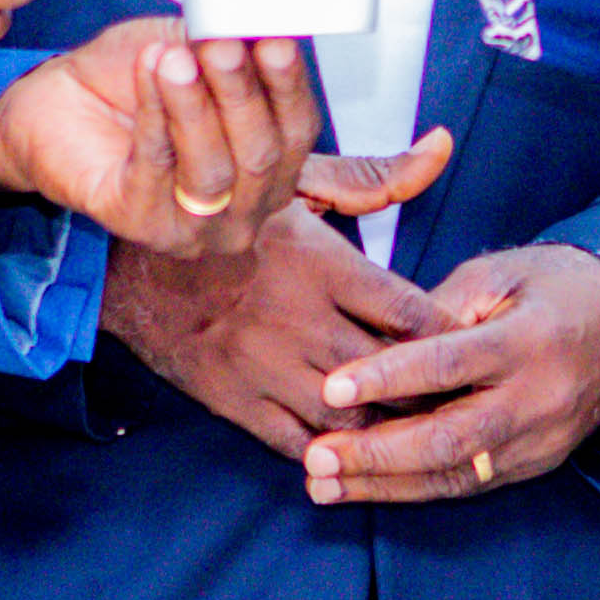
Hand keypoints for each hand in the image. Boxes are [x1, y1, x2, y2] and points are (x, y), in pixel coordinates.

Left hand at [0, 18, 329, 257]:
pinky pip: (154, 169)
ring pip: (211, 171)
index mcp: (270, 164)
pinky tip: (148, 74)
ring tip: (175, 59)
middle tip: (222, 47)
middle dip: (242, 95)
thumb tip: (257, 22)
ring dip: (193, 108)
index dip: (289, 85)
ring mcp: (193, 226)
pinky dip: (153, 116)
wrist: (59, 104)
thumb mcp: (190, 46)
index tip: (275, 41)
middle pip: (261, 155)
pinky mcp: (138, 224)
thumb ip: (225, 41)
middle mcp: (242, 206)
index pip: (297, 130)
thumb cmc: (131, 79)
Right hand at [102, 210, 448, 464]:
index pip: (410, 312)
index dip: (449, 336)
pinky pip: (294, 442)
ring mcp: (264, 364)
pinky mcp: (233, 398)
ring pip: (346, 415)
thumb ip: (374, 177)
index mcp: (321, 263)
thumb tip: (442, 145)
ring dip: (384, 429)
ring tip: (414, 433)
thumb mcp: (296, 182)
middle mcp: (297, 318)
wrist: (131, 262)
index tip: (469, 346)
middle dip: (428, 392)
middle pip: (387, 372)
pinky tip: (352, 454)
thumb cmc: (225, 217)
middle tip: (458, 402)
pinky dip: (329, 454)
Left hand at [299, 242, 599, 506]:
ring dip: (385, 484)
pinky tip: (367, 487)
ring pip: (456, 474)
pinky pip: (470, 482)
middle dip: (376, 453)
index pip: (449, 365)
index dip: (388, 378)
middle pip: (449, 438)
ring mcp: (542, 440)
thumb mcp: (499, 272)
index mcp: (529, 340)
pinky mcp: (538, 462)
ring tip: (324, 484)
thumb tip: (370, 345)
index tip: (332, 388)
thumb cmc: (557, 285)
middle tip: (316, 456)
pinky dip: (414, 488)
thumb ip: (435, 308)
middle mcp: (538, 399)